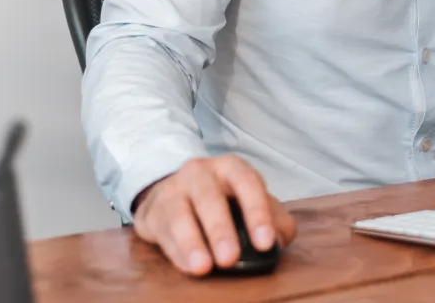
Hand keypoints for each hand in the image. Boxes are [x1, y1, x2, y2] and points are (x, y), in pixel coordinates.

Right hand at [131, 155, 296, 276]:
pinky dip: (177, 252)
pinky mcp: (153, 212)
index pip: (246, 182)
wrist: (172, 194)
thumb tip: (281, 238)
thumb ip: (273, 217)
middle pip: (208, 197)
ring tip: (203, 267)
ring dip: (191, 242)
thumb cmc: (221, 200)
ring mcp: (173, 190)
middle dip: (219, 229)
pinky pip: (164, 231)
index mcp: (230, 168)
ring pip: (179, 214)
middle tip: (230, 257)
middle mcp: (199, 173)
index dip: (257, 212)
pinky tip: (190, 267)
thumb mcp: (250, 201)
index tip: (266, 242)